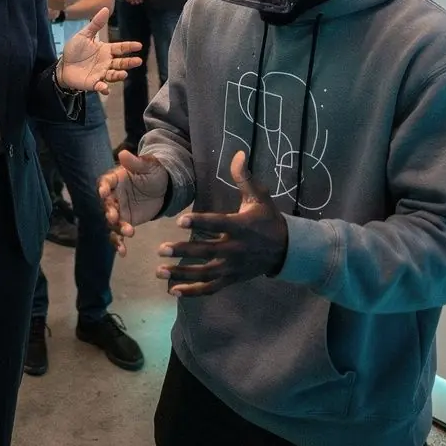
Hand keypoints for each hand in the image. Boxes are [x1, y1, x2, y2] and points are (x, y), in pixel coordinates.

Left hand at [57, 8, 141, 94]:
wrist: (62, 65)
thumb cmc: (75, 50)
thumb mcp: (84, 35)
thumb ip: (96, 24)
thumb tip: (106, 8)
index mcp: (106, 50)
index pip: (120, 48)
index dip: (129, 47)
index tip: (139, 45)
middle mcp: (106, 62)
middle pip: (121, 63)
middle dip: (130, 62)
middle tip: (138, 61)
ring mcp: (101, 73)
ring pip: (114, 75)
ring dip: (119, 75)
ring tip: (124, 73)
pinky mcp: (93, 83)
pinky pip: (100, 86)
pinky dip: (103, 87)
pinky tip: (105, 88)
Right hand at [98, 150, 168, 255]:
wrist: (165, 188)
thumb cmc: (155, 172)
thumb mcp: (149, 166)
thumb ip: (136, 162)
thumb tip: (123, 153)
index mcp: (116, 178)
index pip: (105, 182)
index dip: (103, 187)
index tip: (103, 192)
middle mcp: (113, 195)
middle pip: (106, 204)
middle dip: (109, 211)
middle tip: (115, 217)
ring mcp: (118, 210)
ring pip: (112, 221)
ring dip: (117, 228)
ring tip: (129, 232)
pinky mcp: (125, 222)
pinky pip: (118, 234)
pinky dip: (119, 243)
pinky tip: (123, 252)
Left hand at [156, 151, 287, 296]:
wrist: (286, 250)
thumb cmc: (267, 220)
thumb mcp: (259, 197)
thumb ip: (244, 178)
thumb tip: (238, 153)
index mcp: (240, 226)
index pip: (217, 224)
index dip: (199, 222)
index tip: (179, 221)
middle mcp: (235, 249)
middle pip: (206, 251)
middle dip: (183, 251)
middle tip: (160, 249)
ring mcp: (233, 267)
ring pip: (205, 273)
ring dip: (181, 273)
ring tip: (159, 271)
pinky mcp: (232, 279)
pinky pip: (211, 288)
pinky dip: (193, 292)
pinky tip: (173, 291)